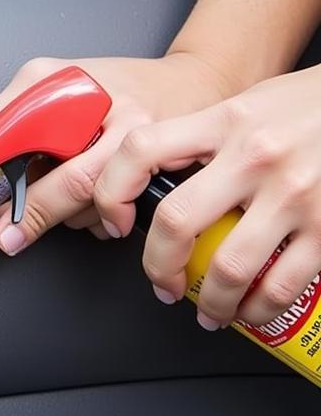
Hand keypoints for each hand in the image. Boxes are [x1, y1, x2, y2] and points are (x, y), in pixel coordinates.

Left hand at [0, 53, 228, 257]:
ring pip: (91, 200)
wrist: (191, 84)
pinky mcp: (165, 163)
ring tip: (61, 199)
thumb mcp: (44, 88)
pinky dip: (105, 217)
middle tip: (7, 232)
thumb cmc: (110, 87)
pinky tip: (102, 201)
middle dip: (30, 211)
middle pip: (56, 175)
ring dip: (68, 215)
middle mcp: (98, 103)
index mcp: (53, 79)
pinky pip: (123, 209)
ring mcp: (138, 134)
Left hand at [94, 66, 320, 329]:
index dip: (113, 190)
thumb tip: (157, 174)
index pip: (142, 150)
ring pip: (229, 267)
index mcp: (223, 121)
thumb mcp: (245, 105)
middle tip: (158, 280)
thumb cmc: (307, 105)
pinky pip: (282, 285)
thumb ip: (204, 136)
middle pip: (177, 220)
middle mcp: (252, 156)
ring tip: (207, 310)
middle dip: (157, 264)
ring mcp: (292, 195)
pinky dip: (259, 309)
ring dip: (210, 300)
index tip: (115, 219)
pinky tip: (251, 310)